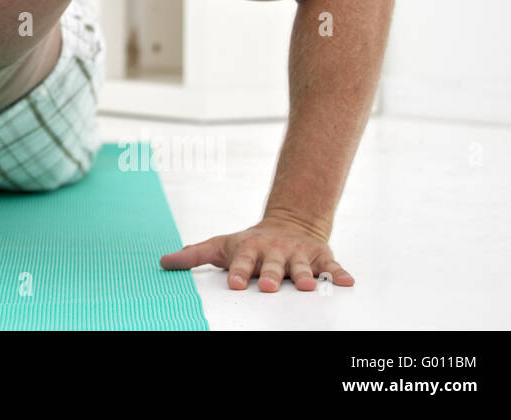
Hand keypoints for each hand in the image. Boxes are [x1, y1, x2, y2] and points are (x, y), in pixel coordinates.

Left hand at [158, 215, 353, 291]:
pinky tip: (347, 282)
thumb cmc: (249, 244)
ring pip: (303, 268)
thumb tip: (163, 262)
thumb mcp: (220, 246)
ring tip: (309, 287)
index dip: (238, 272)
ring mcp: (299, 255)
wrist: (288, 223)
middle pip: (273, 266)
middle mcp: (275, 252)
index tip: (233, 284)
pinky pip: (333, 267)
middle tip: (267, 286)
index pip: (242, 262)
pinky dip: (340, 273)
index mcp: (250, 250)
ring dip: (306, 276)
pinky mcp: (321, 258)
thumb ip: (194, 256)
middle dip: (271, 276)